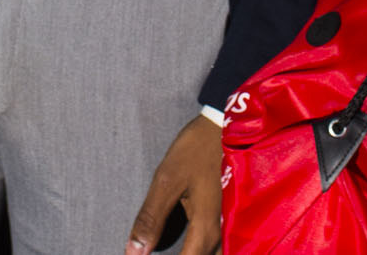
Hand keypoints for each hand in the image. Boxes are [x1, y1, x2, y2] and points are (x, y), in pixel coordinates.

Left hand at [126, 112, 223, 254]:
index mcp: (205, 229)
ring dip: (194, 254)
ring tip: (180, 249)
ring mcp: (232, 226)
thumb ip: (150, 219)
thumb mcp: (167, 180)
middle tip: (162, 251)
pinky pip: (223, 246)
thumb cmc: (196, 149)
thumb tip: (133, 253)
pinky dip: (206, 251)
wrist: (226, 124)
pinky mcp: (233, 217)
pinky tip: (193, 246)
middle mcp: (223, 233)